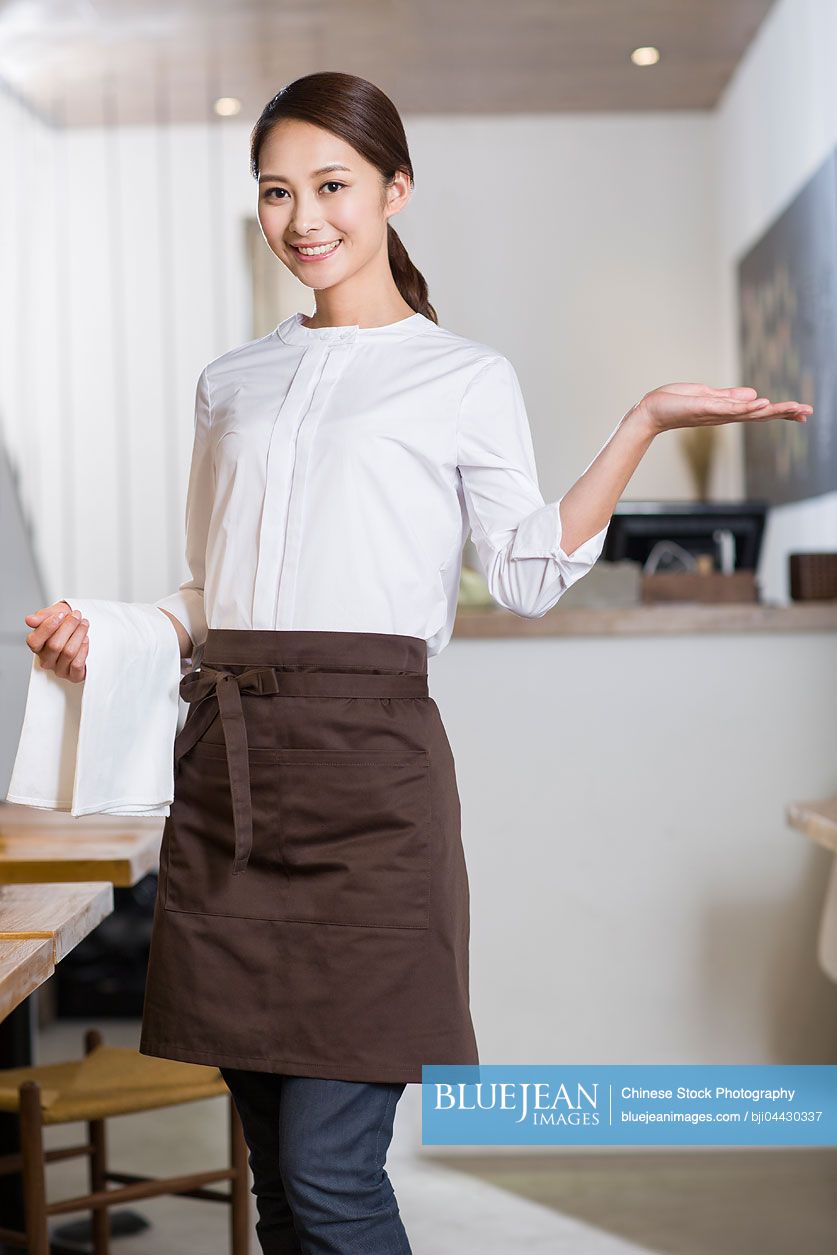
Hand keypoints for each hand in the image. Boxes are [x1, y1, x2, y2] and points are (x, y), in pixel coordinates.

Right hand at [24, 602, 88, 681]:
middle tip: (77, 615)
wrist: (80, 628)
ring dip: (79, 635)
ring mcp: (59, 669)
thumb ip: (42, 617)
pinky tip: (86, 640)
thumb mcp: (54, 614)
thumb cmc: (64, 623)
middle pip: (54, 645)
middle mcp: (46, 660)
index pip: (34, 641)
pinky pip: (77, 664)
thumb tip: (30, 620)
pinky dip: (83, 650)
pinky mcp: (73, 676)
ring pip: (68, 653)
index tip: (61, 614)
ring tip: (84, 624)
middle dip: (68, 627)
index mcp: (37, 646)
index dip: (48, 627)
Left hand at [636, 383, 812, 434]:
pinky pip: (729, 408)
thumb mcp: (707, 396)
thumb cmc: (675, 403)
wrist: (651, 411)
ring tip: (794, 408)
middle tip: (808, 412)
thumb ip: (730, 397)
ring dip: (773, 410)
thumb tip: (755, 395)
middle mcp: (725, 416)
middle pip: (761, 415)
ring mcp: (716, 413)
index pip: (759, 412)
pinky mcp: (705, 408)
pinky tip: (763, 403)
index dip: (781, 411)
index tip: (802, 413)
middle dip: (785, 413)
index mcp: (727, 411)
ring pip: (750, 413)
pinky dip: (746, 407)